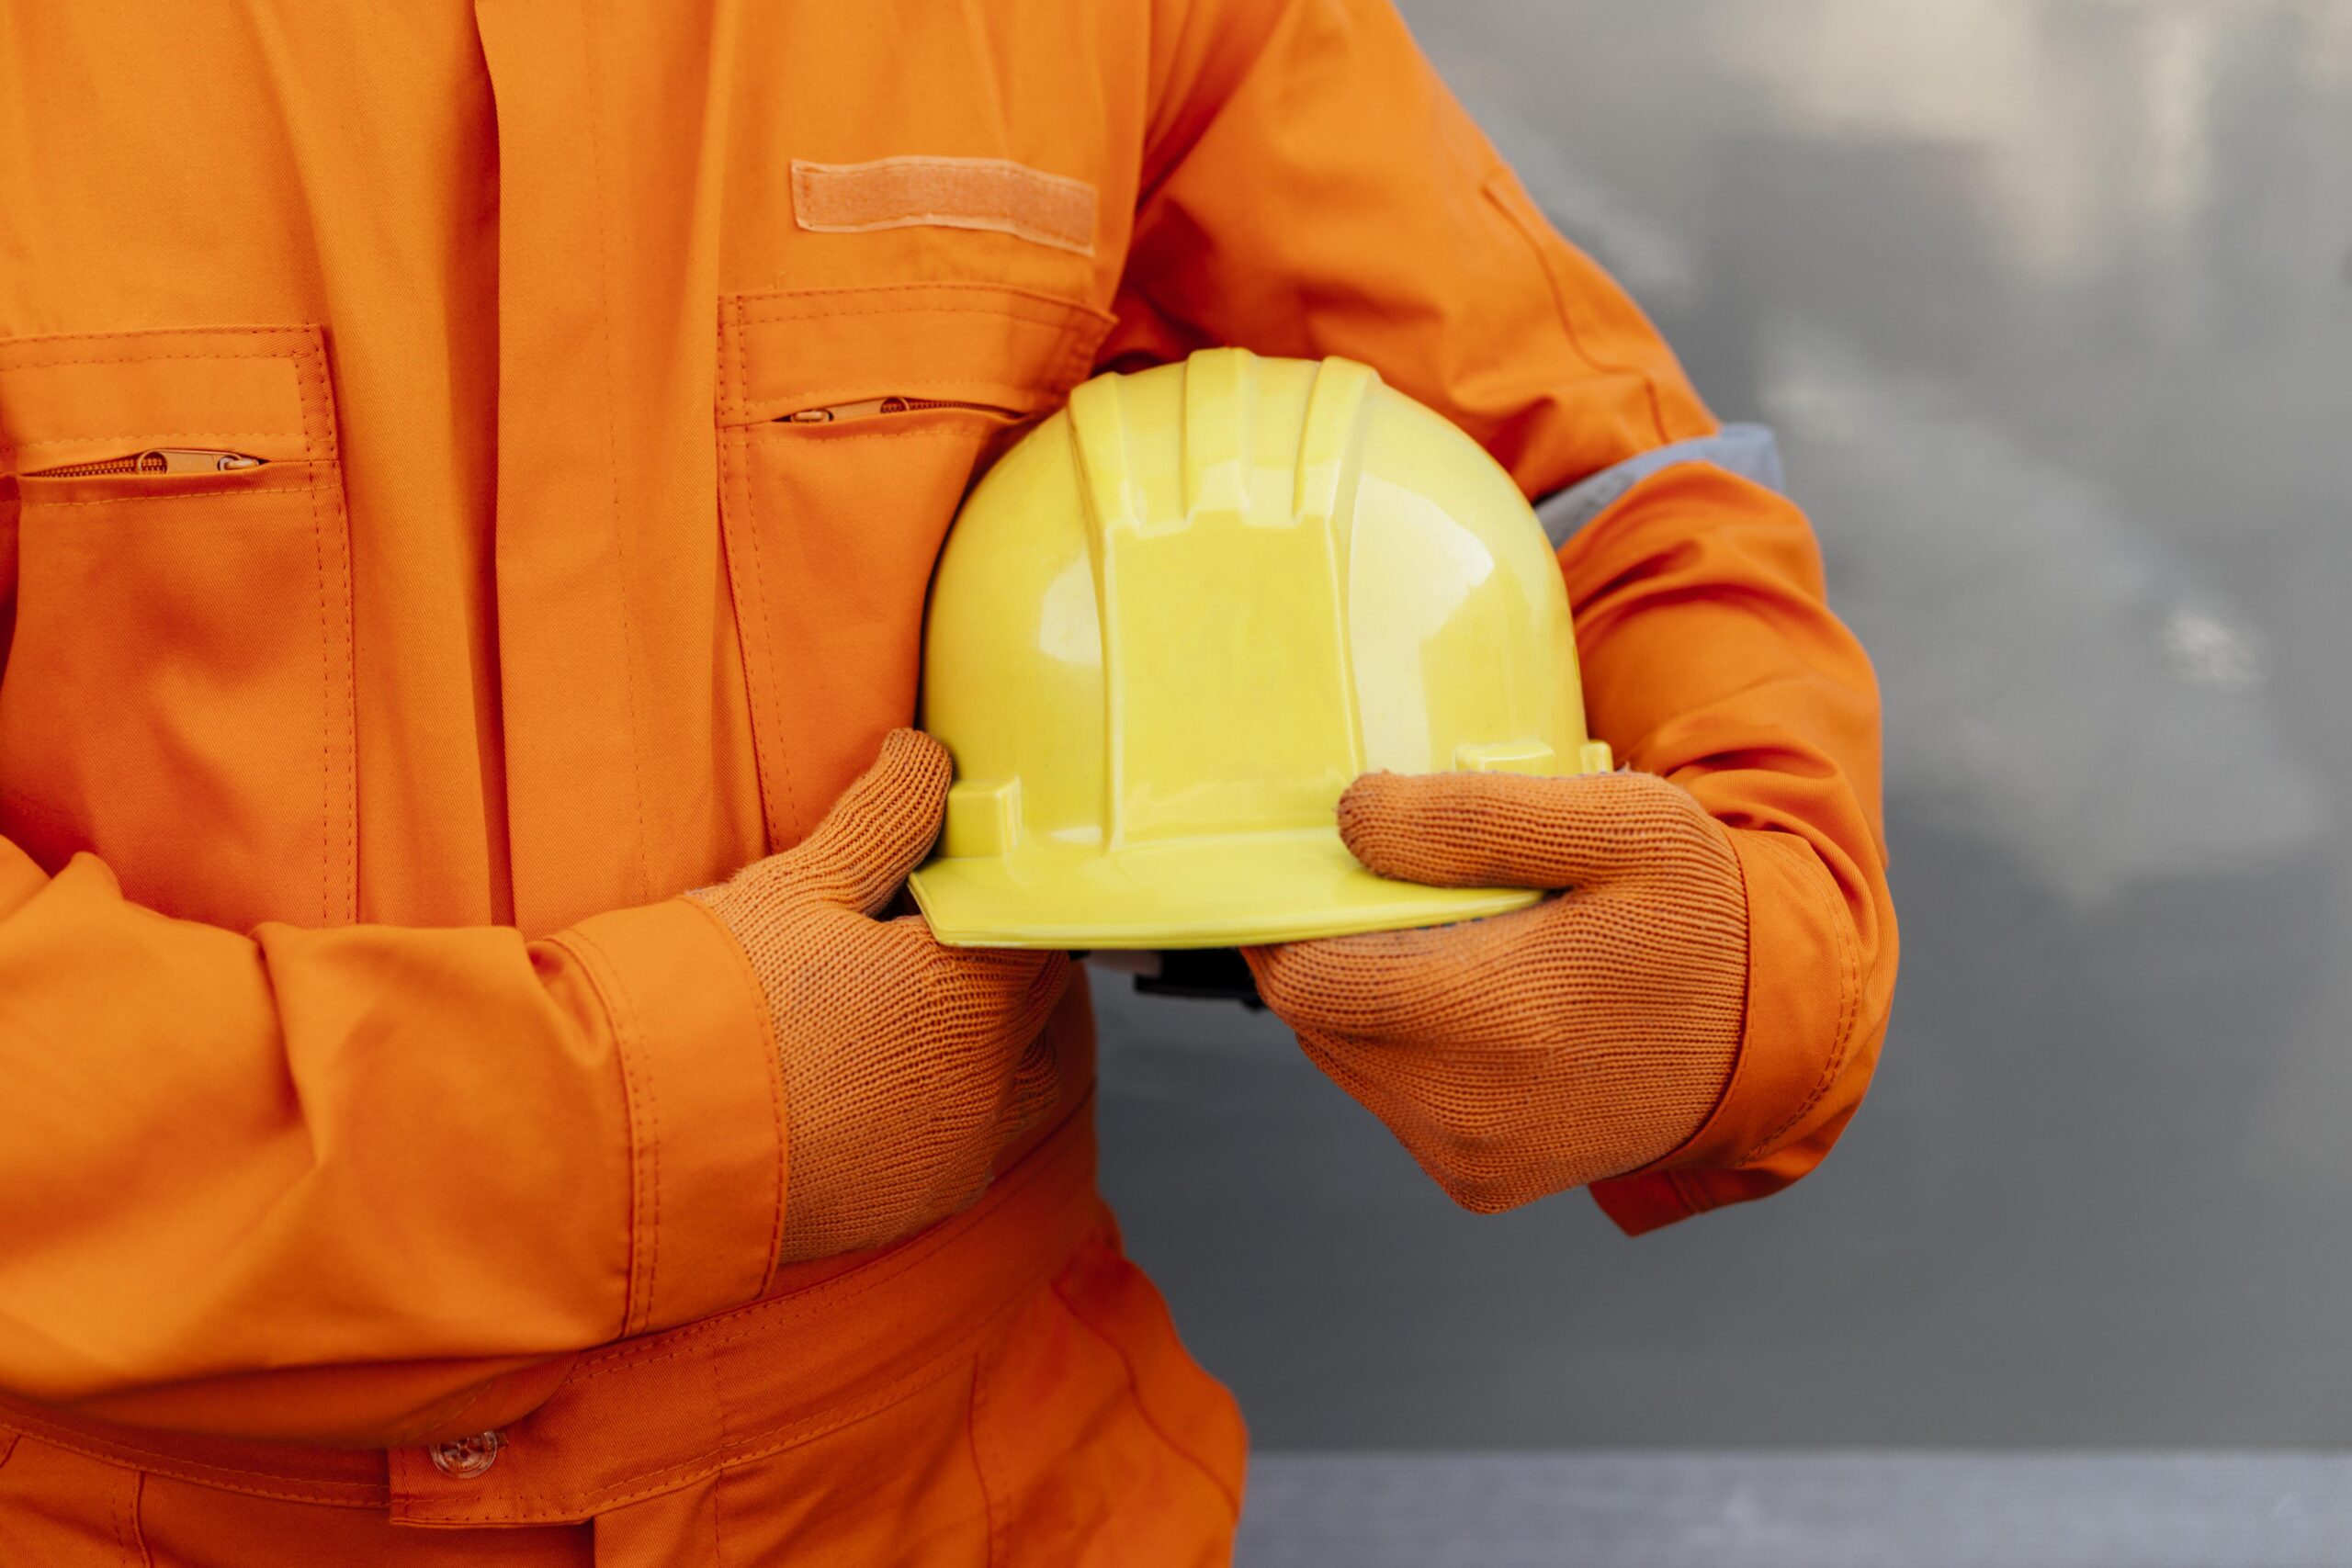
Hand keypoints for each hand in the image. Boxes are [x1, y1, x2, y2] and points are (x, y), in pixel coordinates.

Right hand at [692, 730, 1070, 1259]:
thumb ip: (884, 819)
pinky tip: (901, 1078)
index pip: (1036, 921)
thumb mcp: (799, 888)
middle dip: (1010, 959)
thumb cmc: (713, 1004)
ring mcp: (956, 1151)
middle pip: (1041, 1000)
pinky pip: (972, 1142)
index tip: (968, 874)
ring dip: (1007, 1039)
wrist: (634, 1144)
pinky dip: (960, 1105)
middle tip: (955, 930)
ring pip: (1027, 1079)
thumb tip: (927, 755)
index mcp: (970, 991)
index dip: (1003, 889)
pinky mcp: (916, 1204)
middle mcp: (986, 1079)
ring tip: (942, 1007)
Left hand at [1244, 769, 1747, 1211]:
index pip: (1307, 980)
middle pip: (1315, 1019)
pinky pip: (1390, 1100)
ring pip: (1343, 1060)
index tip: (1311, 868)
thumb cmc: (1694, 914)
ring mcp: (1472, 1157)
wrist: (1764, 1033)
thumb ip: (1476, 819)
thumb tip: (1353, 819)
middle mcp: (1472, 1110)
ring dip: (1365, 998)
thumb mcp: (1618, 824)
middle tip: (1391, 893)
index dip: (1286, 920)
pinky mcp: (1479, 1182)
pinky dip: (1403, 1047)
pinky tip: (1473, 1006)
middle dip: (1330, 951)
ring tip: (1448, 946)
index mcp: (1500, 1018)